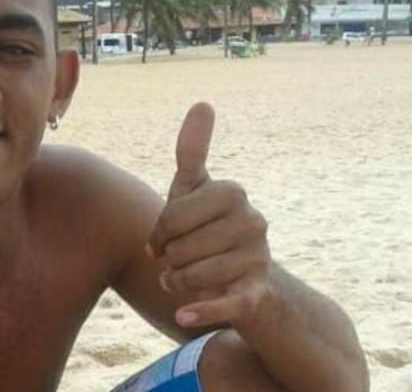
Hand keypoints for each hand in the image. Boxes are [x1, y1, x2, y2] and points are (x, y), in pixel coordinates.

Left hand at [147, 103, 271, 328]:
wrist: (248, 281)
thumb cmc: (207, 229)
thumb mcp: (194, 190)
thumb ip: (192, 151)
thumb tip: (203, 102)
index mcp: (232, 192)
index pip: (172, 214)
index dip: (159, 231)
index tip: (163, 237)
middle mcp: (253, 220)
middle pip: (178, 246)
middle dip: (167, 258)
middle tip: (175, 260)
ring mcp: (259, 257)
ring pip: (190, 274)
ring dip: (176, 283)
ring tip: (181, 280)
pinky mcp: (258, 292)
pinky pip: (225, 302)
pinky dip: (201, 310)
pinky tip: (184, 316)